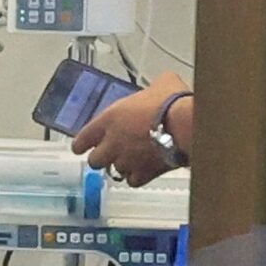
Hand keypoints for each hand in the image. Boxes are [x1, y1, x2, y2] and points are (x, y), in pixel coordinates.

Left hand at [70, 79, 191, 185]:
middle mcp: (113, 143)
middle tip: (108, 153)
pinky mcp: (144, 173)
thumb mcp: (161, 84)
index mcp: (110, 119)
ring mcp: (128, 161)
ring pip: (115, 171)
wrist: (185, 126)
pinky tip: (143, 170)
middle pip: (94, 161)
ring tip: (130, 160)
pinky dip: (137, 177)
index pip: (83, 138)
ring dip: (121, 166)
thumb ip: (152, 89)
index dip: (81, 144)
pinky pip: (133, 181)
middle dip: (100, 158)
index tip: (81, 146)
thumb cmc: (171, 103)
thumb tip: (161, 86)